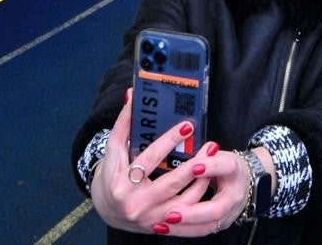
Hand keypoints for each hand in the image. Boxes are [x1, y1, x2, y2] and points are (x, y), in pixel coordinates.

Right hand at [91, 90, 215, 233]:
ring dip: (202, 182)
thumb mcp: (114, 151)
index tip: (187, 126)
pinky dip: (199, 200)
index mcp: (121, 183)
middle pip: (170, 183)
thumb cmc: (112, 175)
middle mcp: (135, 204)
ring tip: (213, 161)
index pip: (148, 159)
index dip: (168, 141)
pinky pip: (187, 216)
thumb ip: (123, 124)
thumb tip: (131, 95)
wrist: (107, 209)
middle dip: (193, 165)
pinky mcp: (160, 227)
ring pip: (183, 202)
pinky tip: (209, 183)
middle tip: (210, 146)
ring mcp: (149, 218)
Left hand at [156, 149, 260, 236]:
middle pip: (216, 209)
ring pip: (207, 226)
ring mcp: (228, 213)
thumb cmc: (227, 166)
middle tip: (170, 213)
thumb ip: (202, 153)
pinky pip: (201, 231)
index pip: (225, 167)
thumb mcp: (217, 154)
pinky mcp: (220, 224)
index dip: (210, 167)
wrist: (246, 182)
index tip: (194, 167)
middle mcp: (234, 195)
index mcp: (234, 170)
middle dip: (191, 213)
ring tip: (162, 224)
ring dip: (183, 227)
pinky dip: (183, 231)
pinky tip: (166, 228)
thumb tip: (184, 142)